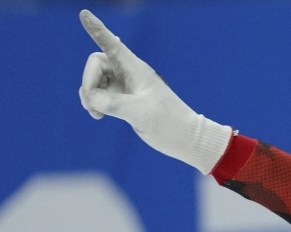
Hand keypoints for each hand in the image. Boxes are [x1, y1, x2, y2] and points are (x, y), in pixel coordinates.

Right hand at [78, 9, 231, 174]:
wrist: (185, 138)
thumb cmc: (169, 123)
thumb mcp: (140, 113)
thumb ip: (113, 104)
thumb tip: (91, 98)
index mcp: (136, 69)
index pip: (112, 44)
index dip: (96, 29)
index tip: (84, 13)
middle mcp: (129, 74)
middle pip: (96, 64)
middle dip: (88, 82)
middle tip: (92, 104)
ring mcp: (125, 86)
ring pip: (95, 80)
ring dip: (89, 95)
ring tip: (96, 114)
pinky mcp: (123, 100)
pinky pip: (99, 94)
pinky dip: (93, 102)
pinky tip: (98, 116)